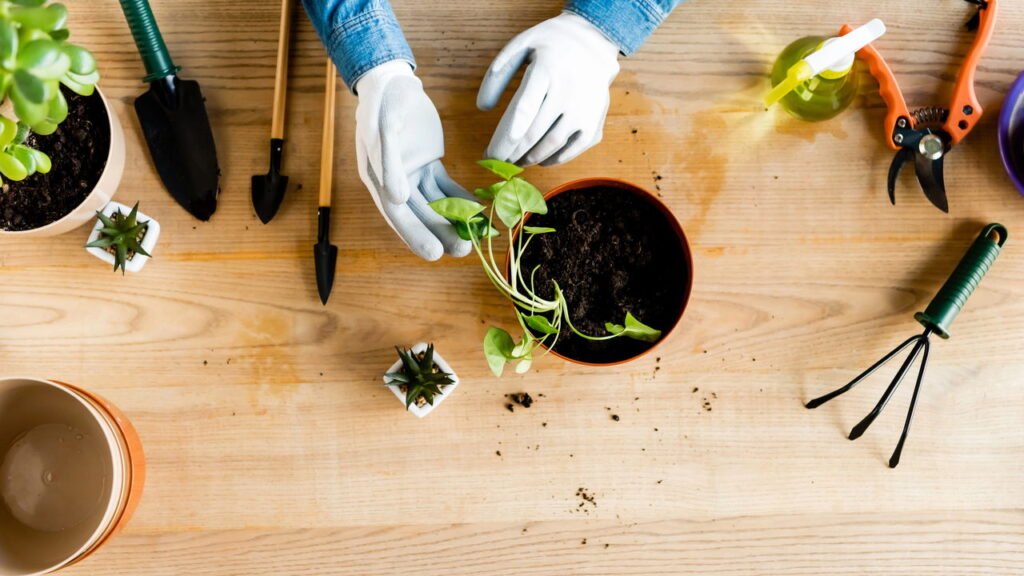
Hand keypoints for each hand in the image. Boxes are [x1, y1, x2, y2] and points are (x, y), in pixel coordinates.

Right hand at [355, 61, 472, 260]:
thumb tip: (397, 199)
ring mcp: (413, 175)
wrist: (393, 81)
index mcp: (377, 179)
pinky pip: (447, 187)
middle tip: (464, 251)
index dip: (414, 234)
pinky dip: (462, 199)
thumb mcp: (383, 128)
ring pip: (436, 204)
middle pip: (419, 215)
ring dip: (454, 221)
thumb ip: (389, 163)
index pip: (396, 214)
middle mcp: (394, 183)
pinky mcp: (430, 165)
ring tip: (476, 237)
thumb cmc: (383, 102)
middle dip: (441, 233)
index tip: (434, 253)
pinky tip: (480, 211)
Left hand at [478, 13, 619, 166]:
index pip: (523, 110)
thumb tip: (482, 107)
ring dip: (530, 158)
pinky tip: (540, 159)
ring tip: (515, 161)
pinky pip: (573, 149)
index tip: (490, 154)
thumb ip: (498, 73)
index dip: (505, 138)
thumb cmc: (551, 45)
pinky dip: (554, 159)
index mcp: (547, 70)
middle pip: (534, 133)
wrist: (595, 41)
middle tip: (497, 162)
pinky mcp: (595, 122)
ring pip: (553, 144)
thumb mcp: (521, 45)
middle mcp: (568, 91)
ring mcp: (585, 109)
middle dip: (511, 153)